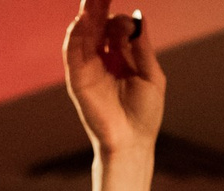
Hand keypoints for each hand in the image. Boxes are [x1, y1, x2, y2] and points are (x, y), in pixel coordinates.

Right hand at [63, 0, 164, 156]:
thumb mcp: (151, 75)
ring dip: (86, 14)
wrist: (132, 143)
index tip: (129, 20)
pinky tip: (82, 20)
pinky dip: (75, 34)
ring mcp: (88, 67)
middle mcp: (102, 59)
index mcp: (120, 57)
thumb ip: (141, 47)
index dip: (120, 17)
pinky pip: (72, 51)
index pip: (115, 26)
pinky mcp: (78, 78)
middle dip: (98, 5)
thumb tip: (137, 16)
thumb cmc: (145, 114)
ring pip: (83, 33)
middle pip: (97, 24)